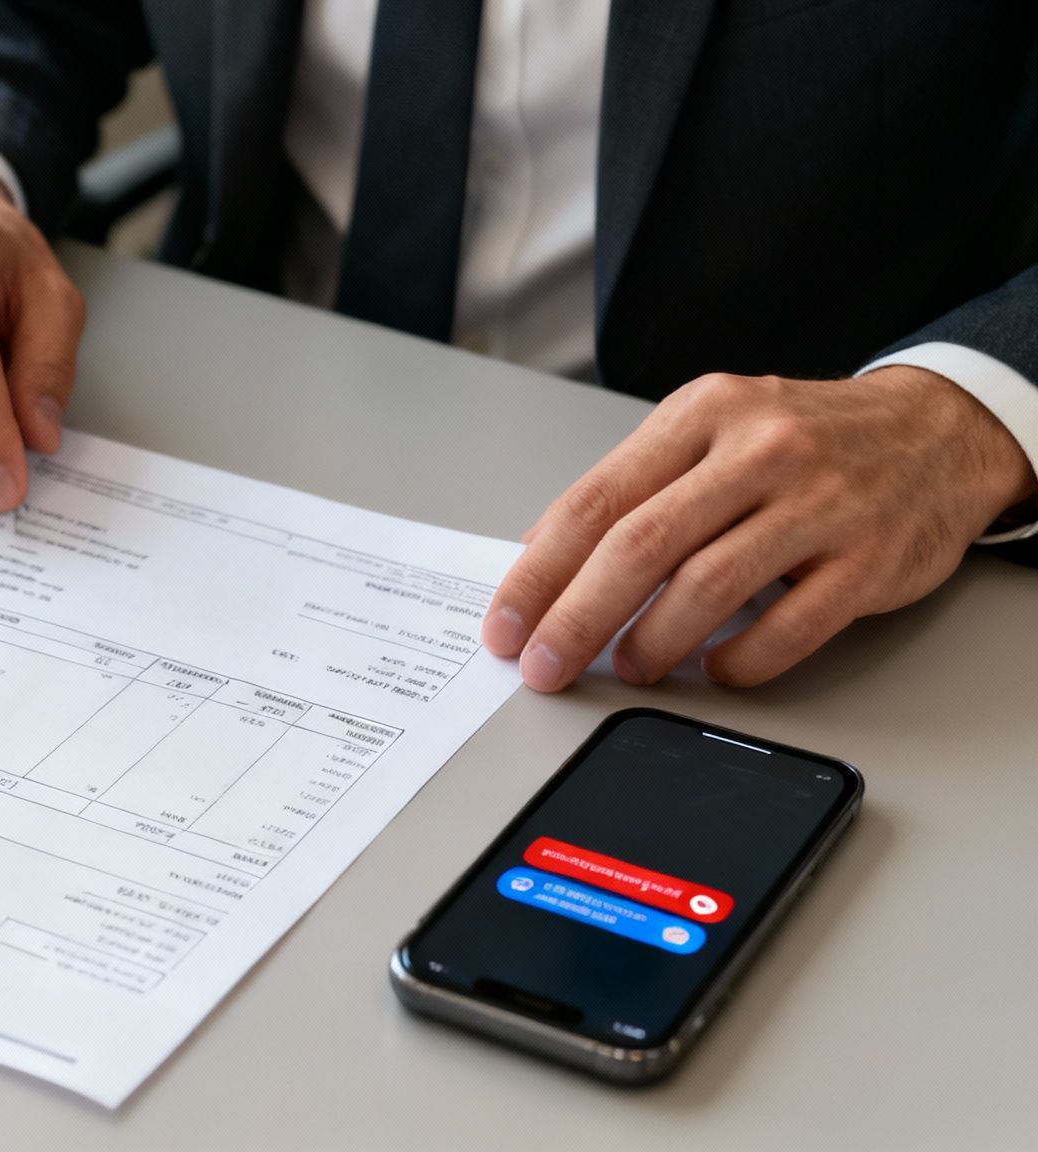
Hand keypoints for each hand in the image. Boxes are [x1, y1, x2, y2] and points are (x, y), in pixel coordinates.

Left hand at [481, 367, 1037, 690]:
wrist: (938, 430)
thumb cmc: (804, 440)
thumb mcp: (711, 432)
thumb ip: (633, 487)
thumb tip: (540, 557)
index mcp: (702, 415)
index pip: (595, 501)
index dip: (538, 573)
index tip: (505, 626)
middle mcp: (758, 451)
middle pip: (641, 546)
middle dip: (578, 618)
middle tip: (544, 667)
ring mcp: (819, 504)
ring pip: (708, 586)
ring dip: (652, 642)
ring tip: (626, 669)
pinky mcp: (869, 560)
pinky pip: (789, 627)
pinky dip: (739, 660)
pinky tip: (714, 670)